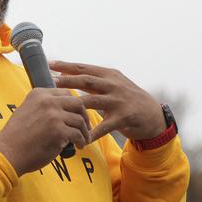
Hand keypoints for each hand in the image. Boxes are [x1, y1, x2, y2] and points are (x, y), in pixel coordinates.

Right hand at [0, 88, 90, 175]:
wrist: (8, 152)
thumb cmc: (16, 137)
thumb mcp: (25, 111)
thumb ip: (42, 107)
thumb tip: (60, 110)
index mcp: (38, 94)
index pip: (65, 93)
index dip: (73, 105)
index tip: (75, 114)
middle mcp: (47, 101)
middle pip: (77, 103)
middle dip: (84, 115)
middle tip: (84, 127)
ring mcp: (53, 115)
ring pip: (80, 120)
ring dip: (84, 131)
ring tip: (82, 140)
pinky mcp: (59, 131)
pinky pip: (78, 134)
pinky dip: (80, 141)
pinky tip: (78, 146)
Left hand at [50, 61, 165, 141]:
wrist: (152, 114)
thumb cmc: (125, 99)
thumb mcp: (111, 85)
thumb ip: (91, 81)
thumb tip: (65, 74)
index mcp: (108, 75)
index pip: (84, 68)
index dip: (66, 66)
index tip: (49, 63)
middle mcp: (113, 85)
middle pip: (85, 80)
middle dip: (67, 81)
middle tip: (50, 82)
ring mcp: (118, 100)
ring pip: (91, 101)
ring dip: (74, 106)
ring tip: (59, 109)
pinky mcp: (123, 117)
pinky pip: (104, 126)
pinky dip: (91, 133)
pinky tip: (80, 139)